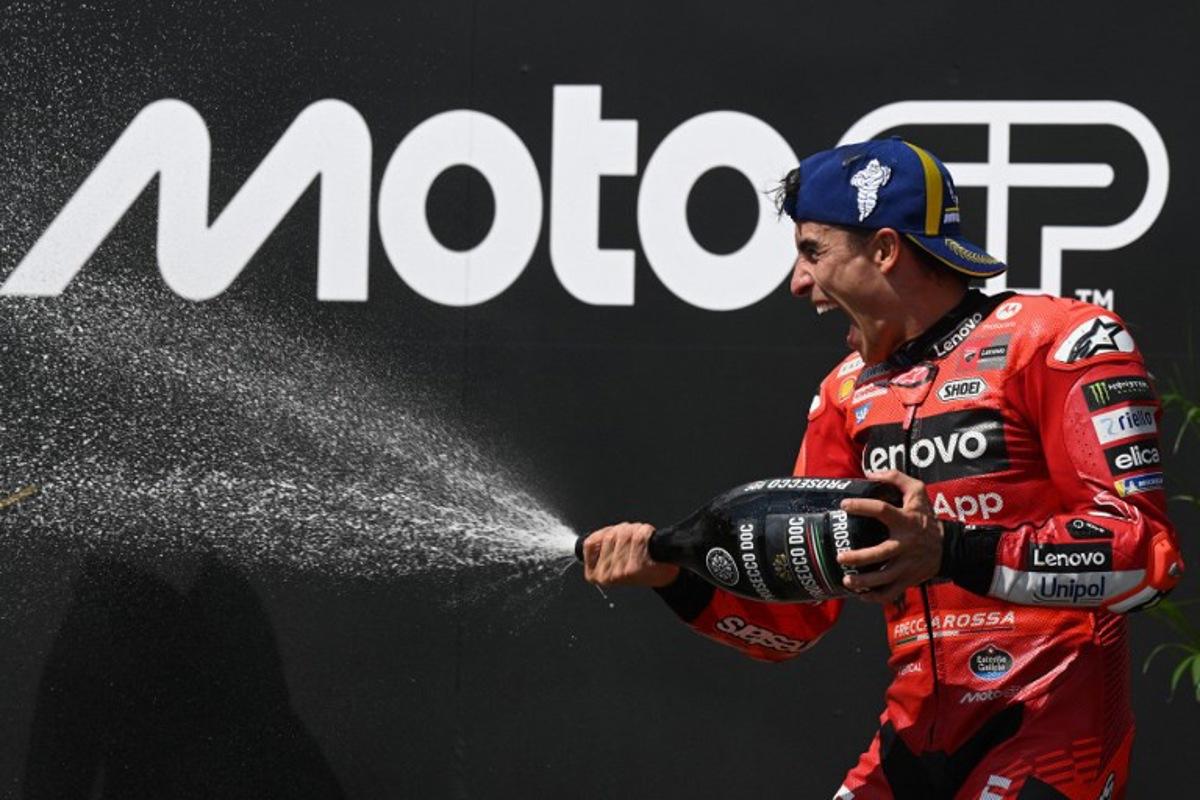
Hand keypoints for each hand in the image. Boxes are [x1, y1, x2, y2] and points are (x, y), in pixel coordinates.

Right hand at [582, 522, 679, 587]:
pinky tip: (649, 535)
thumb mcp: (613, 561)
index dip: (603, 533)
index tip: (614, 533)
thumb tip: (595, 535)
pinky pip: (638, 537)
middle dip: (622, 529)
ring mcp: (620, 572)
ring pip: (623, 534)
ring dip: (634, 528)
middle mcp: (606, 576)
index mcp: (595, 575)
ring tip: (641, 535)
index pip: (589, 544)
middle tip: (633, 533)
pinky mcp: (636, 567)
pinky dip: (645, 530)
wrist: (664, 576)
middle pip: (609, 536)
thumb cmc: (639, 566)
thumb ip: (601, 548)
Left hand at [836, 470, 942, 603]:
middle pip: (881, 553)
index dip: (862, 506)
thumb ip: (895, 477)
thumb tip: (869, 474)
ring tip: (846, 580)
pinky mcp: (908, 580)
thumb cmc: (927, 517)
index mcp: (906, 521)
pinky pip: (890, 593)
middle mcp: (905, 544)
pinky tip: (859, 594)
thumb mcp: (917, 492)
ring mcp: (907, 565)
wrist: (949, 547)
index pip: (882, 510)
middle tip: (840, 556)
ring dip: (864, 582)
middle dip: (859, 558)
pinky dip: (874, 597)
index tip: (844, 505)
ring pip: (884, 578)